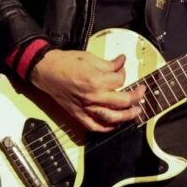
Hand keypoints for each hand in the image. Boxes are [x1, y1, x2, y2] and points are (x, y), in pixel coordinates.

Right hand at [29, 49, 144, 133]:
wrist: (45, 70)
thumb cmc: (65, 62)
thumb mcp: (89, 58)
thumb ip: (109, 64)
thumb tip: (121, 62)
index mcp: (96, 80)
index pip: (120, 80)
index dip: (123, 73)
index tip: (121, 68)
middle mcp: (93, 97)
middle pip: (123, 101)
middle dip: (136, 96)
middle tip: (141, 92)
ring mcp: (86, 108)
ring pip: (113, 117)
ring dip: (127, 116)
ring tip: (135, 111)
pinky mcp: (79, 114)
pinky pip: (95, 126)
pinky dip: (107, 128)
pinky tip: (115, 124)